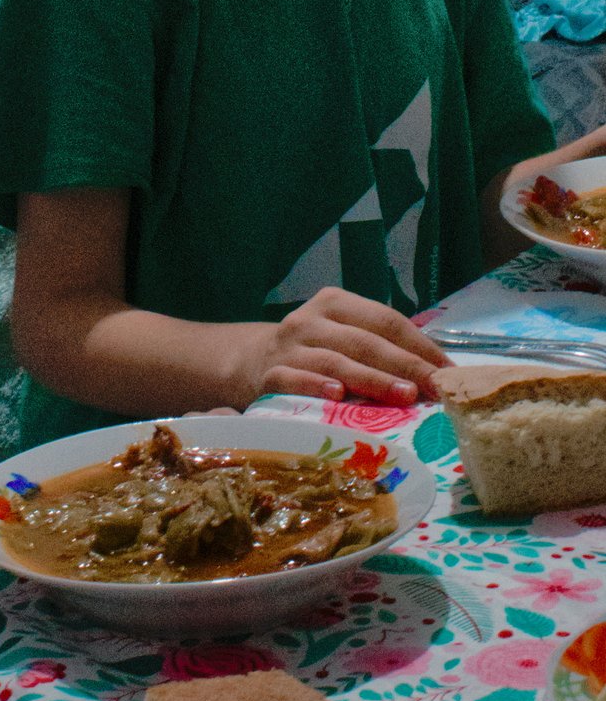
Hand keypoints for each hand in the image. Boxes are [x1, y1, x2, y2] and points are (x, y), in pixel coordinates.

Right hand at [232, 288, 448, 405]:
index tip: (449, 372)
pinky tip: (337, 396)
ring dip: (372, 379)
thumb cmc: (316, 353)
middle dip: (404, 365)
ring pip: (335, 361)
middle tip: (433, 387)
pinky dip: (316, 387)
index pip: (386, 320)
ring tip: (404, 396)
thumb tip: (439, 375)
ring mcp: (289, 347)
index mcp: (336, 304)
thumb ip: (382, 349)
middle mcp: (311, 320)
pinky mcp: (269, 374)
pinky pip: (294, 380)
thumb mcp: (344, 337)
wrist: (251, 362)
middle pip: (365, 341)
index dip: (420, 346)